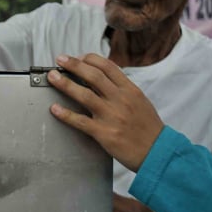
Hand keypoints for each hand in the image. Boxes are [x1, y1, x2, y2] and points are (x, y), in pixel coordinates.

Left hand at [47, 53, 163, 171]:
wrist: (159, 153)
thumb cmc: (149, 128)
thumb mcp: (140, 101)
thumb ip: (122, 89)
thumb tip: (103, 77)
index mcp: (130, 90)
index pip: (108, 66)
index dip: (90, 59)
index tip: (78, 57)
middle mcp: (120, 100)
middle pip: (93, 76)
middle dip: (74, 65)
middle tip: (60, 60)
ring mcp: (112, 116)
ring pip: (84, 95)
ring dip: (65, 84)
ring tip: (53, 77)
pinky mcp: (104, 134)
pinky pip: (81, 121)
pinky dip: (66, 114)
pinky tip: (54, 109)